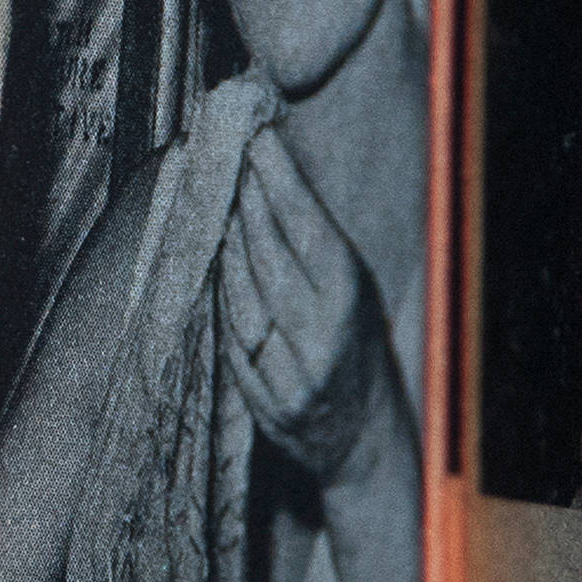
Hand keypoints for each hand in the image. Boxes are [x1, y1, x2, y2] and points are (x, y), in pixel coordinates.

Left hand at [216, 125, 391, 485]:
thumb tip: (277, 181)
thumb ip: (322, 249)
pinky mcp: (262, 401)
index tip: (257, 139)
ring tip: (218, 201)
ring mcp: (288, 373)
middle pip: (267, 253)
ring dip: (225, 242)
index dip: (279, 179)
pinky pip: (230, 335)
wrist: (367, 442)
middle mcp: (320, 338)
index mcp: (353, 303)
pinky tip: (215, 263)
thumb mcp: (361, 296)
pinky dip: (221, 296)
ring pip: (241, 292)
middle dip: (245, 200)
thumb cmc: (363, 353)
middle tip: (228, 156)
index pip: (307, 228)